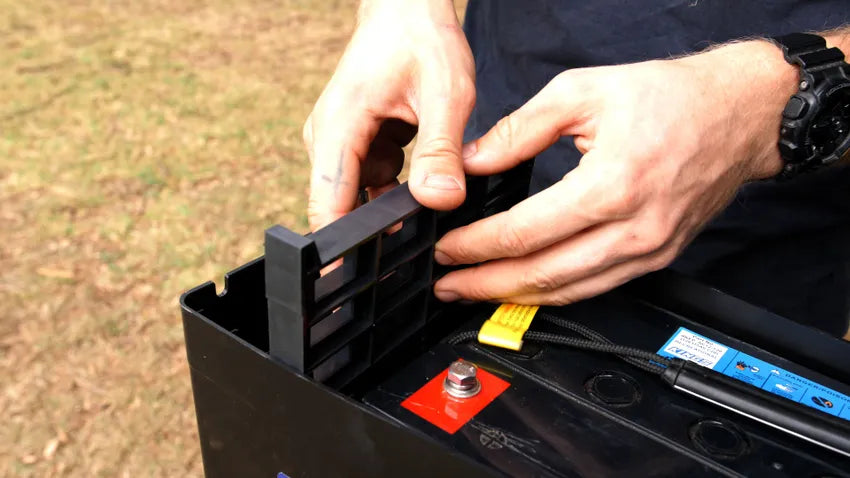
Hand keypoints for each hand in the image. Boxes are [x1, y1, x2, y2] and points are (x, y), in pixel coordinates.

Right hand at [303, 0, 474, 230]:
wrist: (406, 9)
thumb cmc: (420, 39)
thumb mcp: (445, 93)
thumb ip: (441, 150)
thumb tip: (439, 201)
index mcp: (339, 127)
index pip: (327, 205)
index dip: (338, 250)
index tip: (353, 283)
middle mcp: (328, 139)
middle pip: (342, 207)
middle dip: (379, 227)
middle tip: (418, 237)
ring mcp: (339, 142)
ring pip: (363, 196)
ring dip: (395, 199)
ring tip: (427, 177)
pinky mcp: (355, 144)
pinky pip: (373, 181)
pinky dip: (399, 183)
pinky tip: (422, 167)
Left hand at [433, 41, 796, 303]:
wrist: (743, 113)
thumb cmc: (672, 97)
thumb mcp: (583, 92)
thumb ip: (520, 130)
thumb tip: (473, 162)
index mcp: (611, 184)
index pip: (525, 232)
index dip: (477, 246)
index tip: (447, 249)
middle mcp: (633, 228)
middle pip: (542, 275)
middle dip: (485, 284)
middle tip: (446, 284)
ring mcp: (649, 250)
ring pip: (570, 292)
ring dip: (515, 297)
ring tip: (476, 293)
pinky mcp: (658, 257)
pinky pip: (597, 288)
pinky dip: (556, 293)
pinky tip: (527, 288)